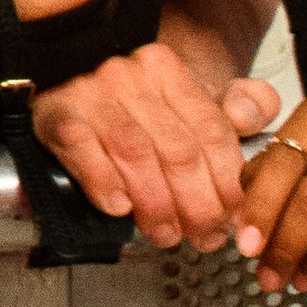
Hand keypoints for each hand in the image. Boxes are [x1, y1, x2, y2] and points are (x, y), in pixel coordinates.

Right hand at [29, 42, 278, 250]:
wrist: (69, 77)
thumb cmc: (141, 104)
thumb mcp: (196, 96)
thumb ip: (243, 103)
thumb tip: (250, 113)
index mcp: (167, 69)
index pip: (211, 131)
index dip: (227, 184)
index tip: (233, 218)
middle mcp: (127, 75)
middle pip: (177, 150)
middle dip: (196, 205)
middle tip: (202, 237)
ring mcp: (88, 92)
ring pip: (135, 153)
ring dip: (156, 205)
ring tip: (165, 234)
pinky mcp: (57, 113)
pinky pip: (83, 150)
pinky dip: (104, 183)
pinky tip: (119, 207)